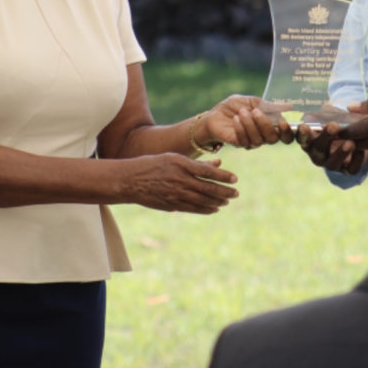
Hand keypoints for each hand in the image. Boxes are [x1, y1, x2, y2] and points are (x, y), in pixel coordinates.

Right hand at [120, 153, 238, 213]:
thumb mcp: (175, 158)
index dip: (223, 176)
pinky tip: (214, 208)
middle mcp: (180, 180)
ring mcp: (176, 194)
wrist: (131, 181)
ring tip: (227, 201)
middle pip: (208, 188)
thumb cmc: (153, 165)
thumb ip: (197, 162)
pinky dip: (205, 209)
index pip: (208, 171)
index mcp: (181, 165)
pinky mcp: (172, 205)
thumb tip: (218, 161)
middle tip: (236, 193)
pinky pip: (193, 209)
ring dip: (217, 201)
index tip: (235, 178)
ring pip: (202, 200)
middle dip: (224, 191)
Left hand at [202, 95, 293, 149]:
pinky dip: (241, 128)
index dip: (287, 132)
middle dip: (265, 125)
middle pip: (273, 139)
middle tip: (255, 111)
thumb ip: (269, 106)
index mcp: (270, 125)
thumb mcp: (253, 101)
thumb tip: (290, 107)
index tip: (283, 122)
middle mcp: (263, 136)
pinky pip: (244, 141)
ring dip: (250, 124)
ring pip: (258, 140)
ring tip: (242, 112)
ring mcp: (251, 142)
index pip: (285, 135)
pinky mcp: (239, 144)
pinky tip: (236, 119)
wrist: (216, 113)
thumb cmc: (235, 106)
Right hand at [297, 120, 367, 174]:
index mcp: (308, 139)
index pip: (297, 137)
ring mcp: (331, 163)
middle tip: (333, 126)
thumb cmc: (335, 120)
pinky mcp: (347, 169)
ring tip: (350, 142)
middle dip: (324, 137)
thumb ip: (318, 114)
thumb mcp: (326, 114)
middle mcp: (317, 153)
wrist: (354, 133)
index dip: (290, 133)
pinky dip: (356, 160)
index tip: (299, 125)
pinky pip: (351, 168)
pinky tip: (362, 150)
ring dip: (340, 152)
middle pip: (316, 149)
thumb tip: (309, 116)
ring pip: (332, 162)